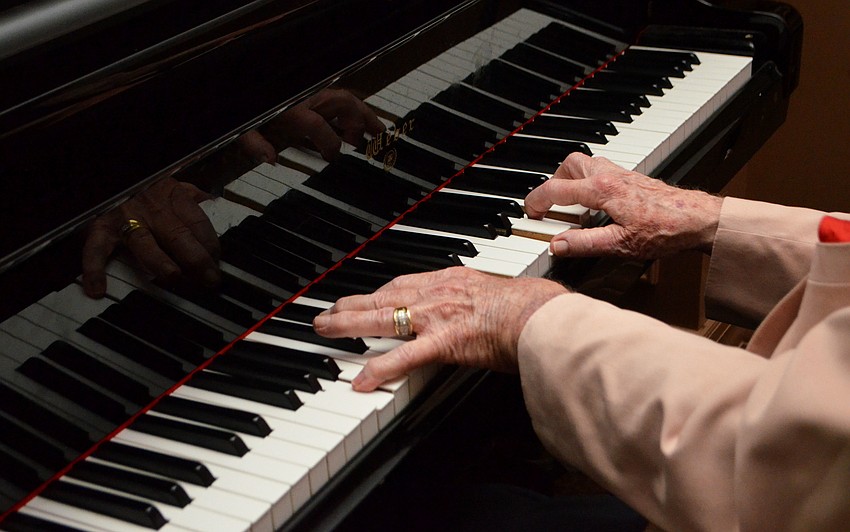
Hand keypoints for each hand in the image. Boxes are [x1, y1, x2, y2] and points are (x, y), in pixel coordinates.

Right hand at [81, 177, 219, 297]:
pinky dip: (94, 268)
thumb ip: (192, 195)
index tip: (218, 263)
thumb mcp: (172, 183)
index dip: (211, 244)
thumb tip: (213, 204)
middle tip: (210, 280)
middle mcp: (151, 210)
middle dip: (196, 259)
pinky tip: (98, 289)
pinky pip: (96, 249)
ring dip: (160, 261)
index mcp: (172, 197)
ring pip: (144, 243)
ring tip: (173, 277)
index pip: (198, 222)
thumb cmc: (145, 184)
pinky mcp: (100, 228)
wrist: (110, 171)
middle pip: (177, 235)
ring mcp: (125, 220)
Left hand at [237, 88, 384, 162]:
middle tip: (372, 141)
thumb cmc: (244, 111)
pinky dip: (354, 115)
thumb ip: (254, 142)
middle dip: (361, 121)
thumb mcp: (242, 128)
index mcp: (291, 108)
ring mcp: (312, 97)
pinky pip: (338, 104)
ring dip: (364, 116)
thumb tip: (269, 158)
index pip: (318, 124)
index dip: (329, 143)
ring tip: (380, 133)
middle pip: (342, 103)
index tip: (333, 158)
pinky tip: (363, 130)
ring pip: (345, 100)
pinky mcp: (312, 99)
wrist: (240, 92)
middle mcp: (306, 98)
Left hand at [313, 267, 568, 391]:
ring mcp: (438, 316)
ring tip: (325, 329)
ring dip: (349, 324)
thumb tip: (481, 309)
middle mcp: (439, 292)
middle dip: (352, 303)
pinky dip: (379, 369)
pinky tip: (359, 380)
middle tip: (328, 309)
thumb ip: (481, 298)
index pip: (405, 283)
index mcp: (453, 279)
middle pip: (384, 296)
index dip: (380, 292)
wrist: (543, 314)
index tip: (365, 296)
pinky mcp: (444, 342)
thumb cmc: (532, 306)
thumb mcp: (499, 292)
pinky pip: (404, 357)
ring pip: (383, 318)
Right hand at [524, 153, 722, 258]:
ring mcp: (621, 174)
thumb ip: (584, 244)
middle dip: (553, 183)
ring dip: (571, 179)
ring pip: (585, 163)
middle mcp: (609, 176)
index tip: (530, 213)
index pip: (556, 189)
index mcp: (601, 190)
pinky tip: (595, 204)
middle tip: (549, 205)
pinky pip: (600, 171)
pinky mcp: (632, 179)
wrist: (699, 220)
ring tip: (569, 203)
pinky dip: (588, 182)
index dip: (536, 201)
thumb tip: (557, 245)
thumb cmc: (666, 230)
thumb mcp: (621, 244)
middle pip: (569, 165)